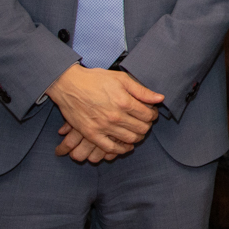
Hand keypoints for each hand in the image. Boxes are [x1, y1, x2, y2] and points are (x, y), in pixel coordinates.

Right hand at [46, 63, 162, 159]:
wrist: (68, 85)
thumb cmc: (95, 79)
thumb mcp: (121, 79)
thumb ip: (142, 91)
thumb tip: (160, 98)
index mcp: (125, 102)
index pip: (148, 115)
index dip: (153, 115)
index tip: (150, 113)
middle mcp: (116, 116)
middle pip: (142, 128)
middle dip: (147, 126)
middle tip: (144, 122)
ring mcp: (103, 127)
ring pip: (130, 139)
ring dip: (137, 137)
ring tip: (137, 132)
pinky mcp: (91, 134)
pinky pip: (110, 148)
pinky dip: (121, 150)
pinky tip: (126, 147)